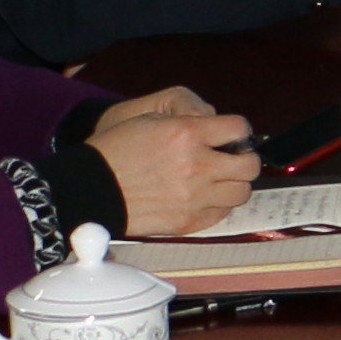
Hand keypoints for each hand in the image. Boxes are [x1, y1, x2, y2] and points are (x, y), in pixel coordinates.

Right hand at [87, 86, 256, 236]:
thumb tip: (218, 127)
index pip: (239, 129)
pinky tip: (202, 197)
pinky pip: (221, 214)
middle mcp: (196, 166)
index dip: (238, 130)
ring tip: (217, 179)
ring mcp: (194, 198)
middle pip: (250, 166)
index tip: (232, 135)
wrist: (90, 190)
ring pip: (241, 193)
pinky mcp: (188, 222)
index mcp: (186, 134)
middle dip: (244, 158)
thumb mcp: (149, 117)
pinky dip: (217, 205)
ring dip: (234, 184)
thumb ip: (189, 118)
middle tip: (230, 158)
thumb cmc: (115, 151)